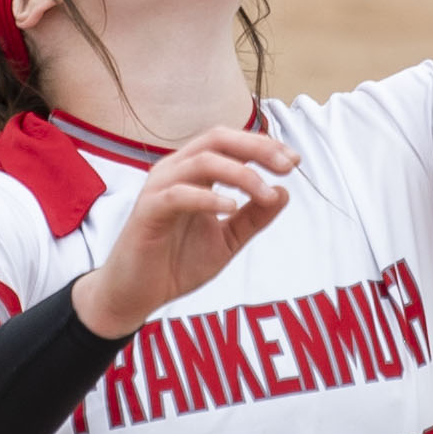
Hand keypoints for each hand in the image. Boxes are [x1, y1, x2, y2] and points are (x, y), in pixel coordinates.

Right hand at [70, 124, 294, 338]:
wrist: (138, 294)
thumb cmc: (176, 262)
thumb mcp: (227, 240)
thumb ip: (253, 217)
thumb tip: (284, 192)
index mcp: (194, 173)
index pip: (230, 143)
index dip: (264, 146)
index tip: (294, 161)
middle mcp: (175, 171)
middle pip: (217, 140)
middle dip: (257, 148)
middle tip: (287, 166)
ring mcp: (159, 188)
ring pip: (202, 161)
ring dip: (240, 173)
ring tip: (265, 194)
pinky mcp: (148, 210)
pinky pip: (179, 194)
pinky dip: (207, 197)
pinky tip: (231, 207)